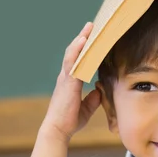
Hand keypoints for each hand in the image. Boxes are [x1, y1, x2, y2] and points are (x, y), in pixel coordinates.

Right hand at [42, 22, 100, 140]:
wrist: (58, 130)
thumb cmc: (69, 121)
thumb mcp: (86, 109)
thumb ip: (92, 99)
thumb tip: (99, 91)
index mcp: (70, 82)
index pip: (78, 61)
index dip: (83, 49)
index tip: (91, 37)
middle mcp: (66, 77)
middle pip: (74, 53)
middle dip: (82, 38)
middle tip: (92, 26)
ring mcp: (66, 79)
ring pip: (73, 54)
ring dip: (81, 40)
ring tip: (89, 28)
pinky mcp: (68, 83)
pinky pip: (73, 62)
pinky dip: (77, 50)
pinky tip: (83, 41)